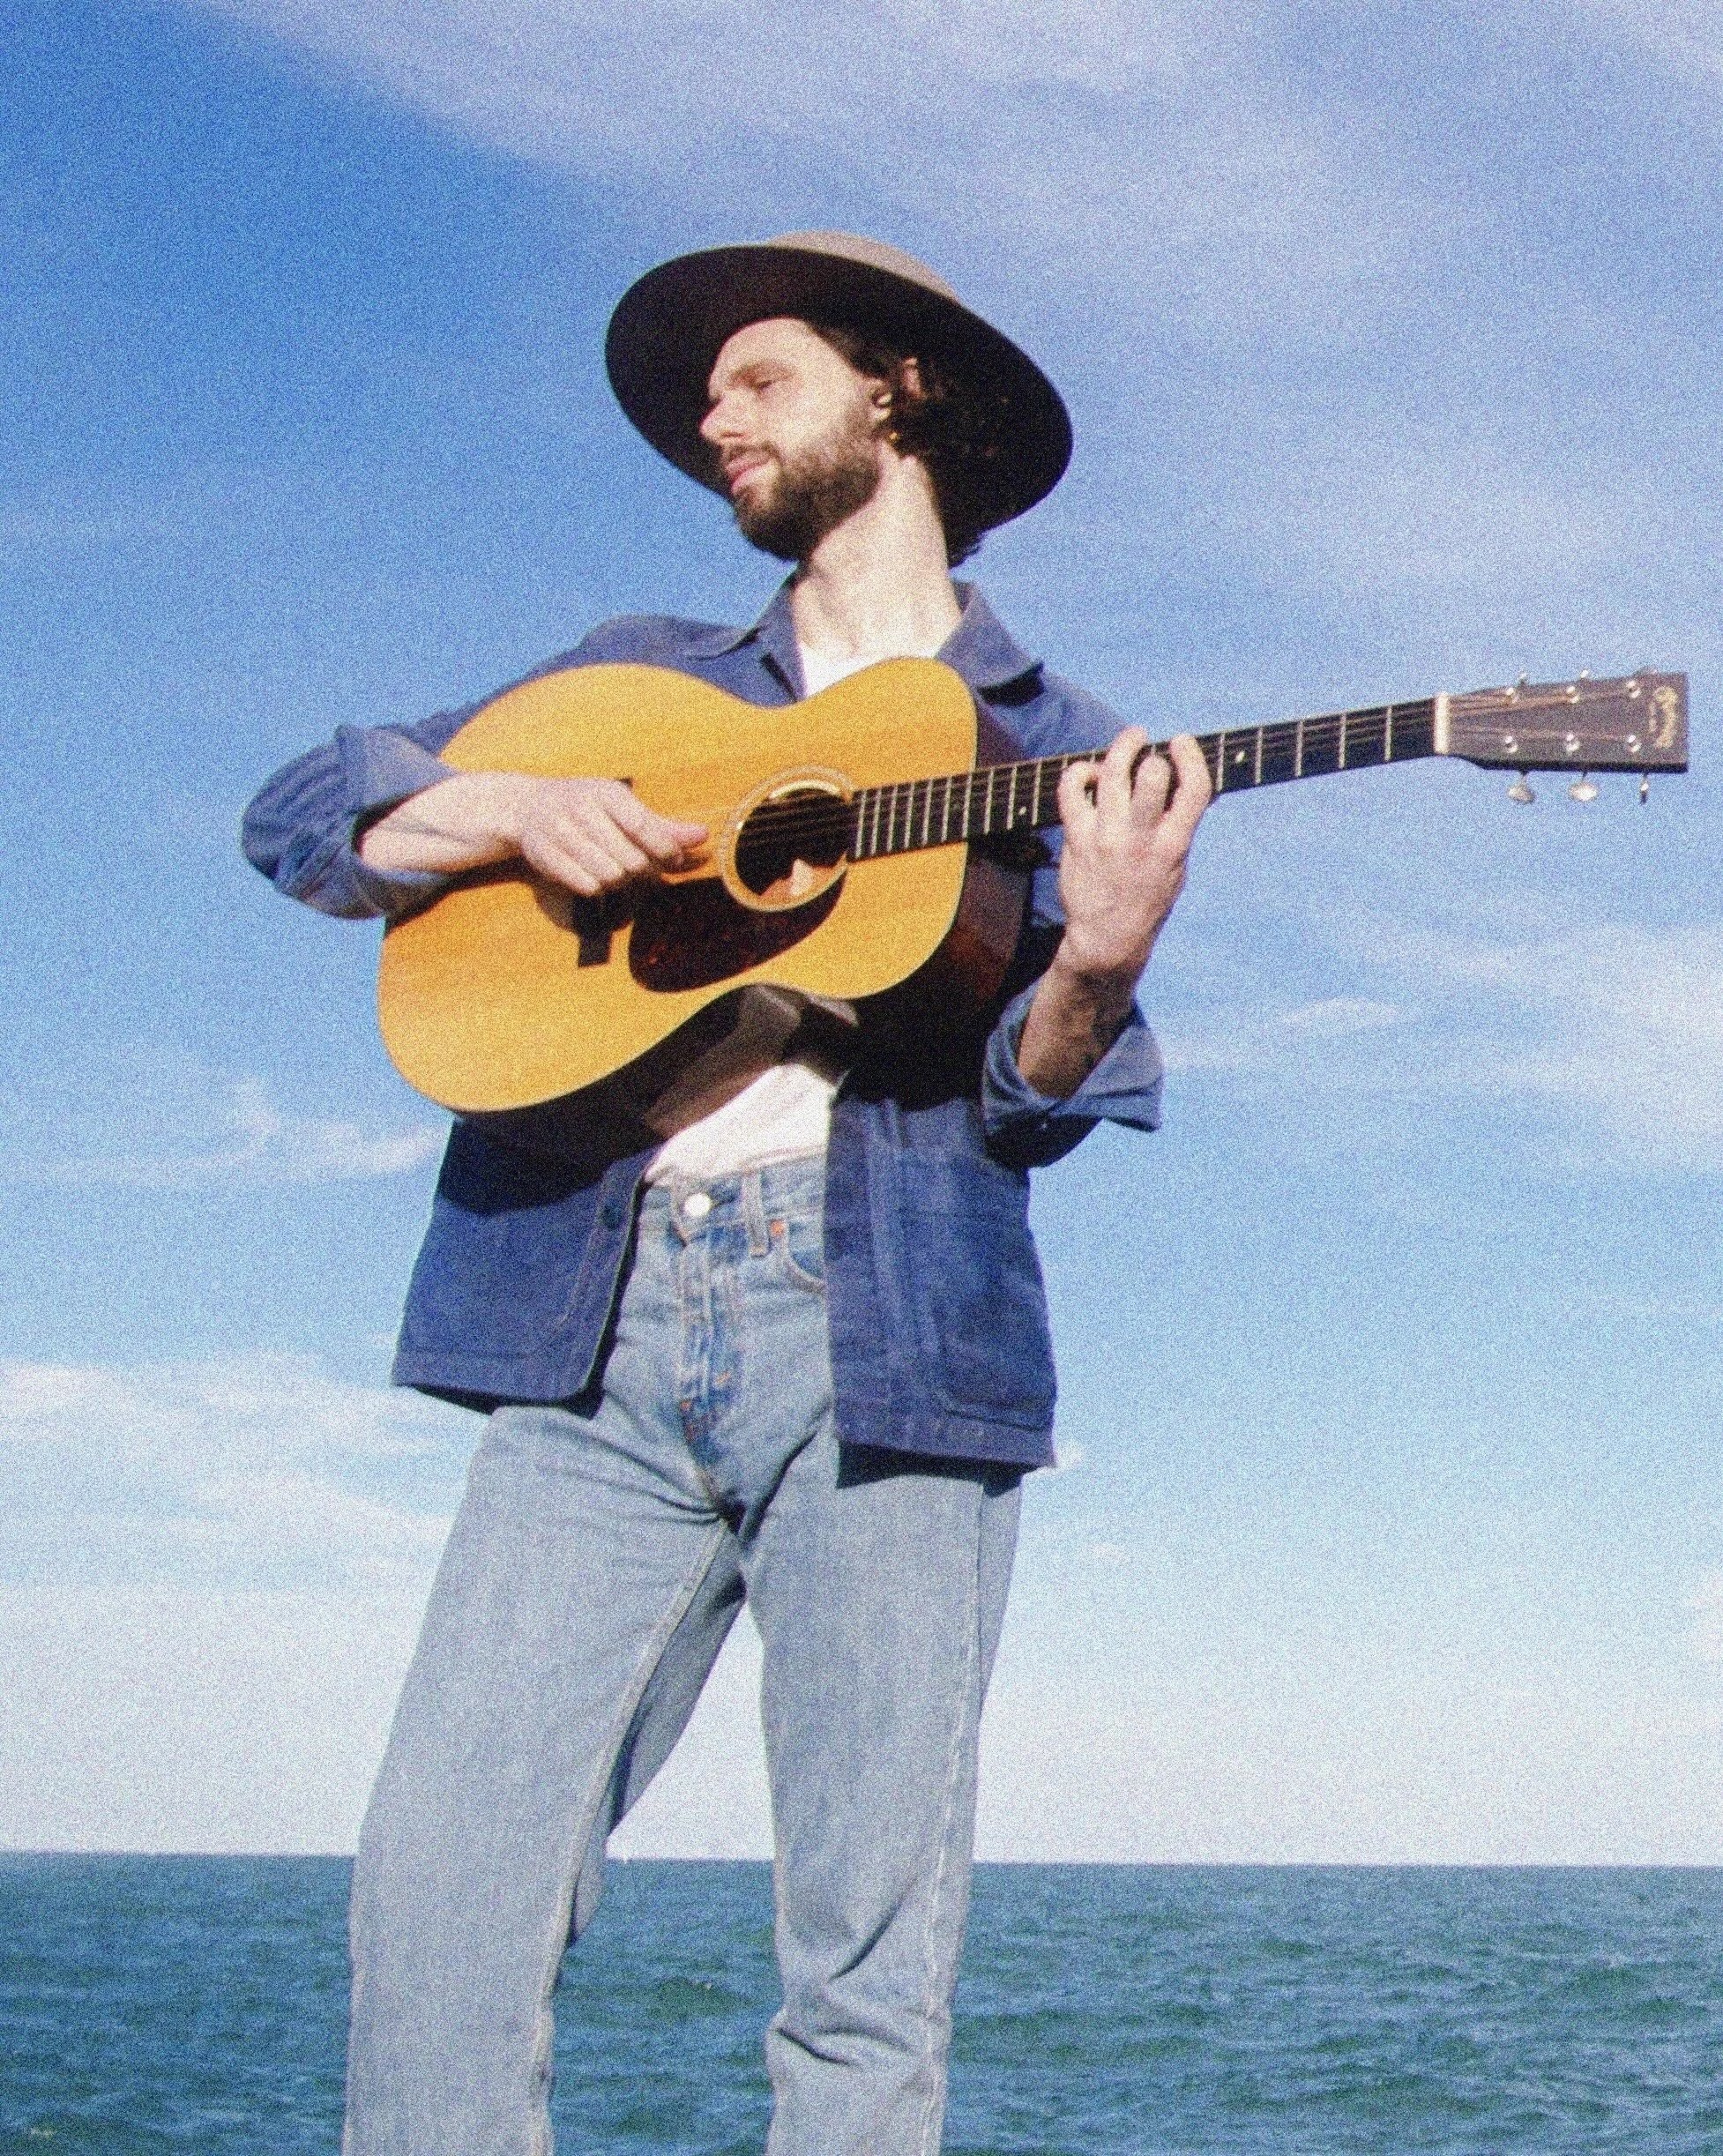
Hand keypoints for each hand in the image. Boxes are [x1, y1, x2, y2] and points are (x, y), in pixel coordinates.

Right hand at [509, 777, 706, 896]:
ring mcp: (560, 833)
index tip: (674, 860)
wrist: (528, 807)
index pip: (643, 827)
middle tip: (646, 867)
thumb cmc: (587, 806)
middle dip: (645, 870)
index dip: (665, 850)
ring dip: (621, 881)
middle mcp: (581, 809)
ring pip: (610, 876)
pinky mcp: (546, 857)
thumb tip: (702, 836)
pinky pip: (587, 887)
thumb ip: (663, 826)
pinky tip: (596, 874)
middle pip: (631, 860)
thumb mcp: (624, 807)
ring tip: (619, 869)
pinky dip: (598, 887)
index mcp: (606, 793)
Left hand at [1014, 729, 1210, 1097]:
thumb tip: (1185, 783)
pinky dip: (1080, 771)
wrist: (1106, 940)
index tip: (1181, 742)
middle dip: (1150, 752)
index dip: (1191, 756)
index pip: (1194, 789)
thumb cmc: (1147, 901)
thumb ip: (1179, 827)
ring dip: (1120, 747)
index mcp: (1173, 846)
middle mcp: (1141, 840)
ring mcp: (1106, 837)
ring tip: (1129, 740)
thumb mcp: (1177, 868)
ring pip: (1110, 774)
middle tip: (1146, 744)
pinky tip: (1090, 774)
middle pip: (1151, 776)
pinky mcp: (1077, 838)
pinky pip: (1072, 789)